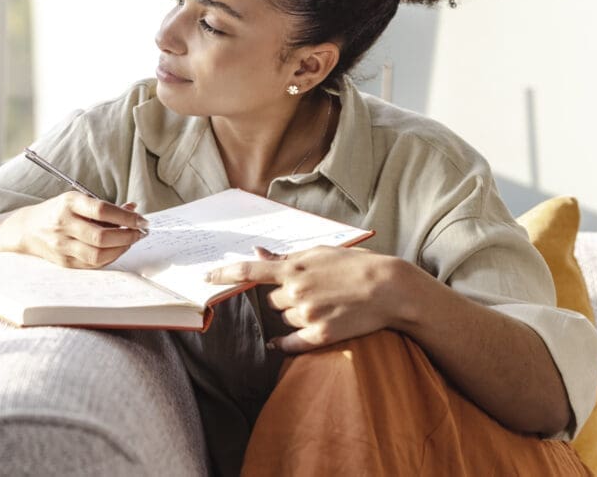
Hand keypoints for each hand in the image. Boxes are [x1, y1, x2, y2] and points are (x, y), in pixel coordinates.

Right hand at [9, 192, 147, 268]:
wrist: (28, 229)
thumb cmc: (58, 212)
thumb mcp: (77, 200)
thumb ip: (105, 207)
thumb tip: (133, 210)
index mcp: (68, 204)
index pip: (102, 211)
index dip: (126, 217)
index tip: (141, 219)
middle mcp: (64, 225)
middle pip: (102, 237)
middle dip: (127, 236)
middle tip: (140, 232)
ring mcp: (63, 246)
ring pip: (98, 254)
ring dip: (121, 249)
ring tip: (130, 241)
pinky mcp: (65, 262)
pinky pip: (93, 264)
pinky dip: (110, 258)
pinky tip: (117, 250)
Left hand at [205, 245, 405, 352]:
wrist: (390, 289)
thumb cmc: (356, 266)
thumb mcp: (321, 252)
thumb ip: (287, 257)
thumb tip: (257, 253)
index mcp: (294, 267)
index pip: (250, 271)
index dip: (224, 274)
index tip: (205, 277)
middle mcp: (296, 291)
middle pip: (271, 301)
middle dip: (284, 298)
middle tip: (311, 292)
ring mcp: (307, 314)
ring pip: (283, 320)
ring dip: (294, 315)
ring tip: (323, 306)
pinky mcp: (320, 335)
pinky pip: (289, 343)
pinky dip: (282, 343)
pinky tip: (278, 343)